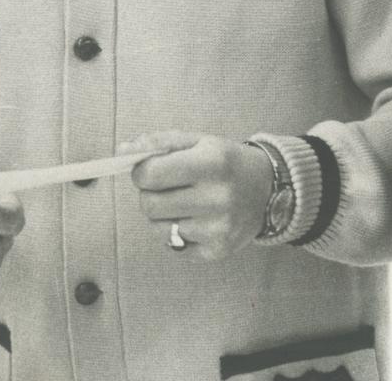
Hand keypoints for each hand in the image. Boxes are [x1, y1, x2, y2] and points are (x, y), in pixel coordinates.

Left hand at [119, 131, 274, 260]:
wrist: (269, 190)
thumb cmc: (226, 162)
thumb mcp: (198, 141)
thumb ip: (158, 143)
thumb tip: (122, 152)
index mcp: (211, 163)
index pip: (150, 174)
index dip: (141, 171)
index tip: (149, 170)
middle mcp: (217, 197)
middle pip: (149, 204)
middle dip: (149, 194)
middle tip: (167, 187)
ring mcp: (218, 228)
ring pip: (158, 228)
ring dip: (163, 215)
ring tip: (184, 203)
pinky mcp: (218, 251)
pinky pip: (174, 245)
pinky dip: (177, 233)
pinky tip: (196, 219)